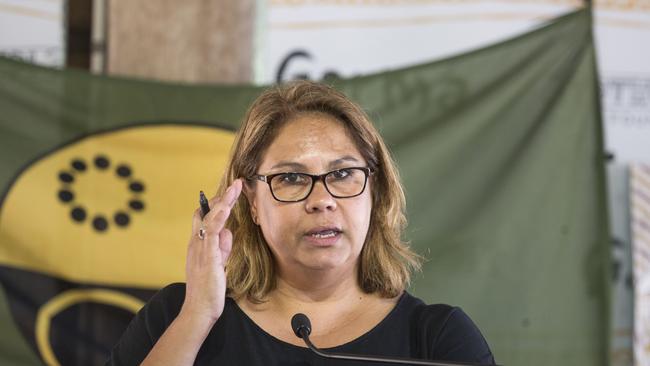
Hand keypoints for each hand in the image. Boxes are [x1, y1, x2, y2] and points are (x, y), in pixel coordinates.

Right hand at [181, 179, 242, 323]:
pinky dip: (218, 218)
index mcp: (198, 244)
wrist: (199, 309)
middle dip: (222, 196)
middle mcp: (196, 242)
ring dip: (223, 201)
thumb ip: (222, 247)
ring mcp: (200, 248)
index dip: (217, 203)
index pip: (204, 216)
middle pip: (206, 212)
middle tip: (236, 184)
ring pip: (209, 218)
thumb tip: (228, 232)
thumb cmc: (209, 288)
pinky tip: (226, 208)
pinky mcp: (207, 256)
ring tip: (235, 187)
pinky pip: (211, 232)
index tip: (231, 192)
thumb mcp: (218, 262)